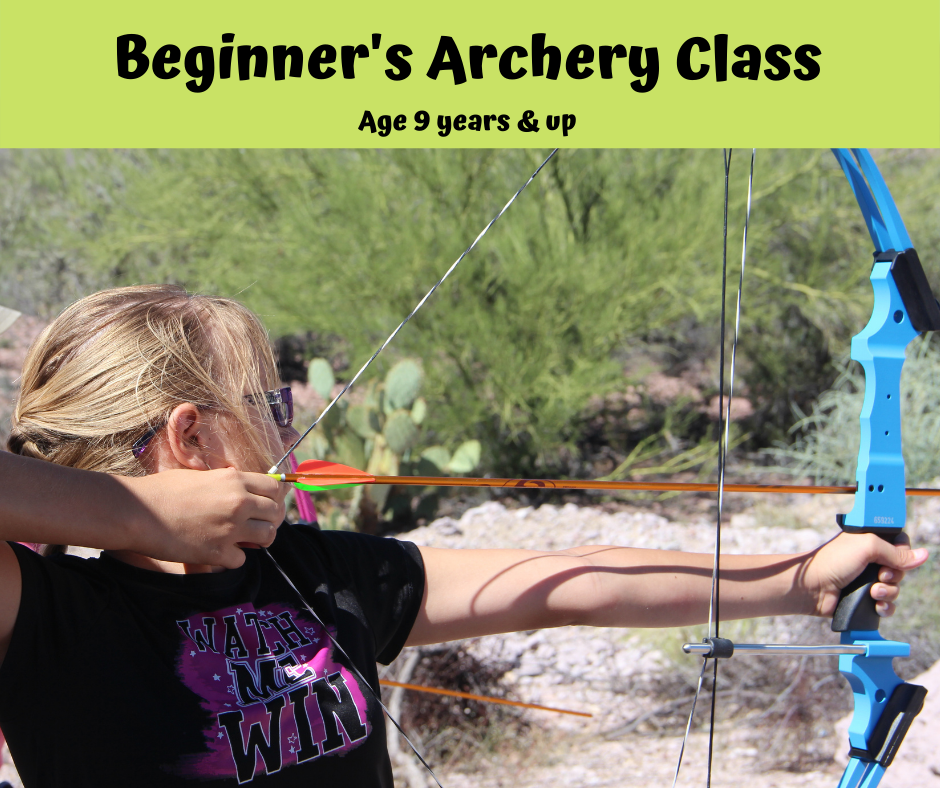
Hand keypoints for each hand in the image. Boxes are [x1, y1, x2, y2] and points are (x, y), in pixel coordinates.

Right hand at [121, 468, 288, 567]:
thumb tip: (246, 490)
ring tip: (243, 540)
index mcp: (234, 480)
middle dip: (269, 520)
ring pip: (268, 537)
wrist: (136, 512)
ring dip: (258, 540)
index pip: (276, 488)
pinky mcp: (216, 553)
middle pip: (276, 513)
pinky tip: (217, 551)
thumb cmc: (162, 491)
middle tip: (256, 525)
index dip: (274, 498)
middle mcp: (238, 502)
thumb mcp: (201, 476)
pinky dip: (232, 558)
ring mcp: (229, 528)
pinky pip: (241, 559)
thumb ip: (227, 484)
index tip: (266, 505)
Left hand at [805, 532, 928, 618]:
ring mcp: (868, 580)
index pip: (900, 545)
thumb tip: (923, 555)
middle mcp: (870, 560)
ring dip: (888, 592)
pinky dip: (885, 607)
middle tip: (879, 575)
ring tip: (872, 591)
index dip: (902, 553)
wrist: (813, 587)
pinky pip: (887, 605)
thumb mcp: (867, 547)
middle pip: (901, 569)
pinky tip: (875, 605)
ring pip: (896, 588)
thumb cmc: (833, 561)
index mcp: (870, 542)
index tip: (894, 557)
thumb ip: (896, 552)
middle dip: (894, 575)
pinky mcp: (865, 599)